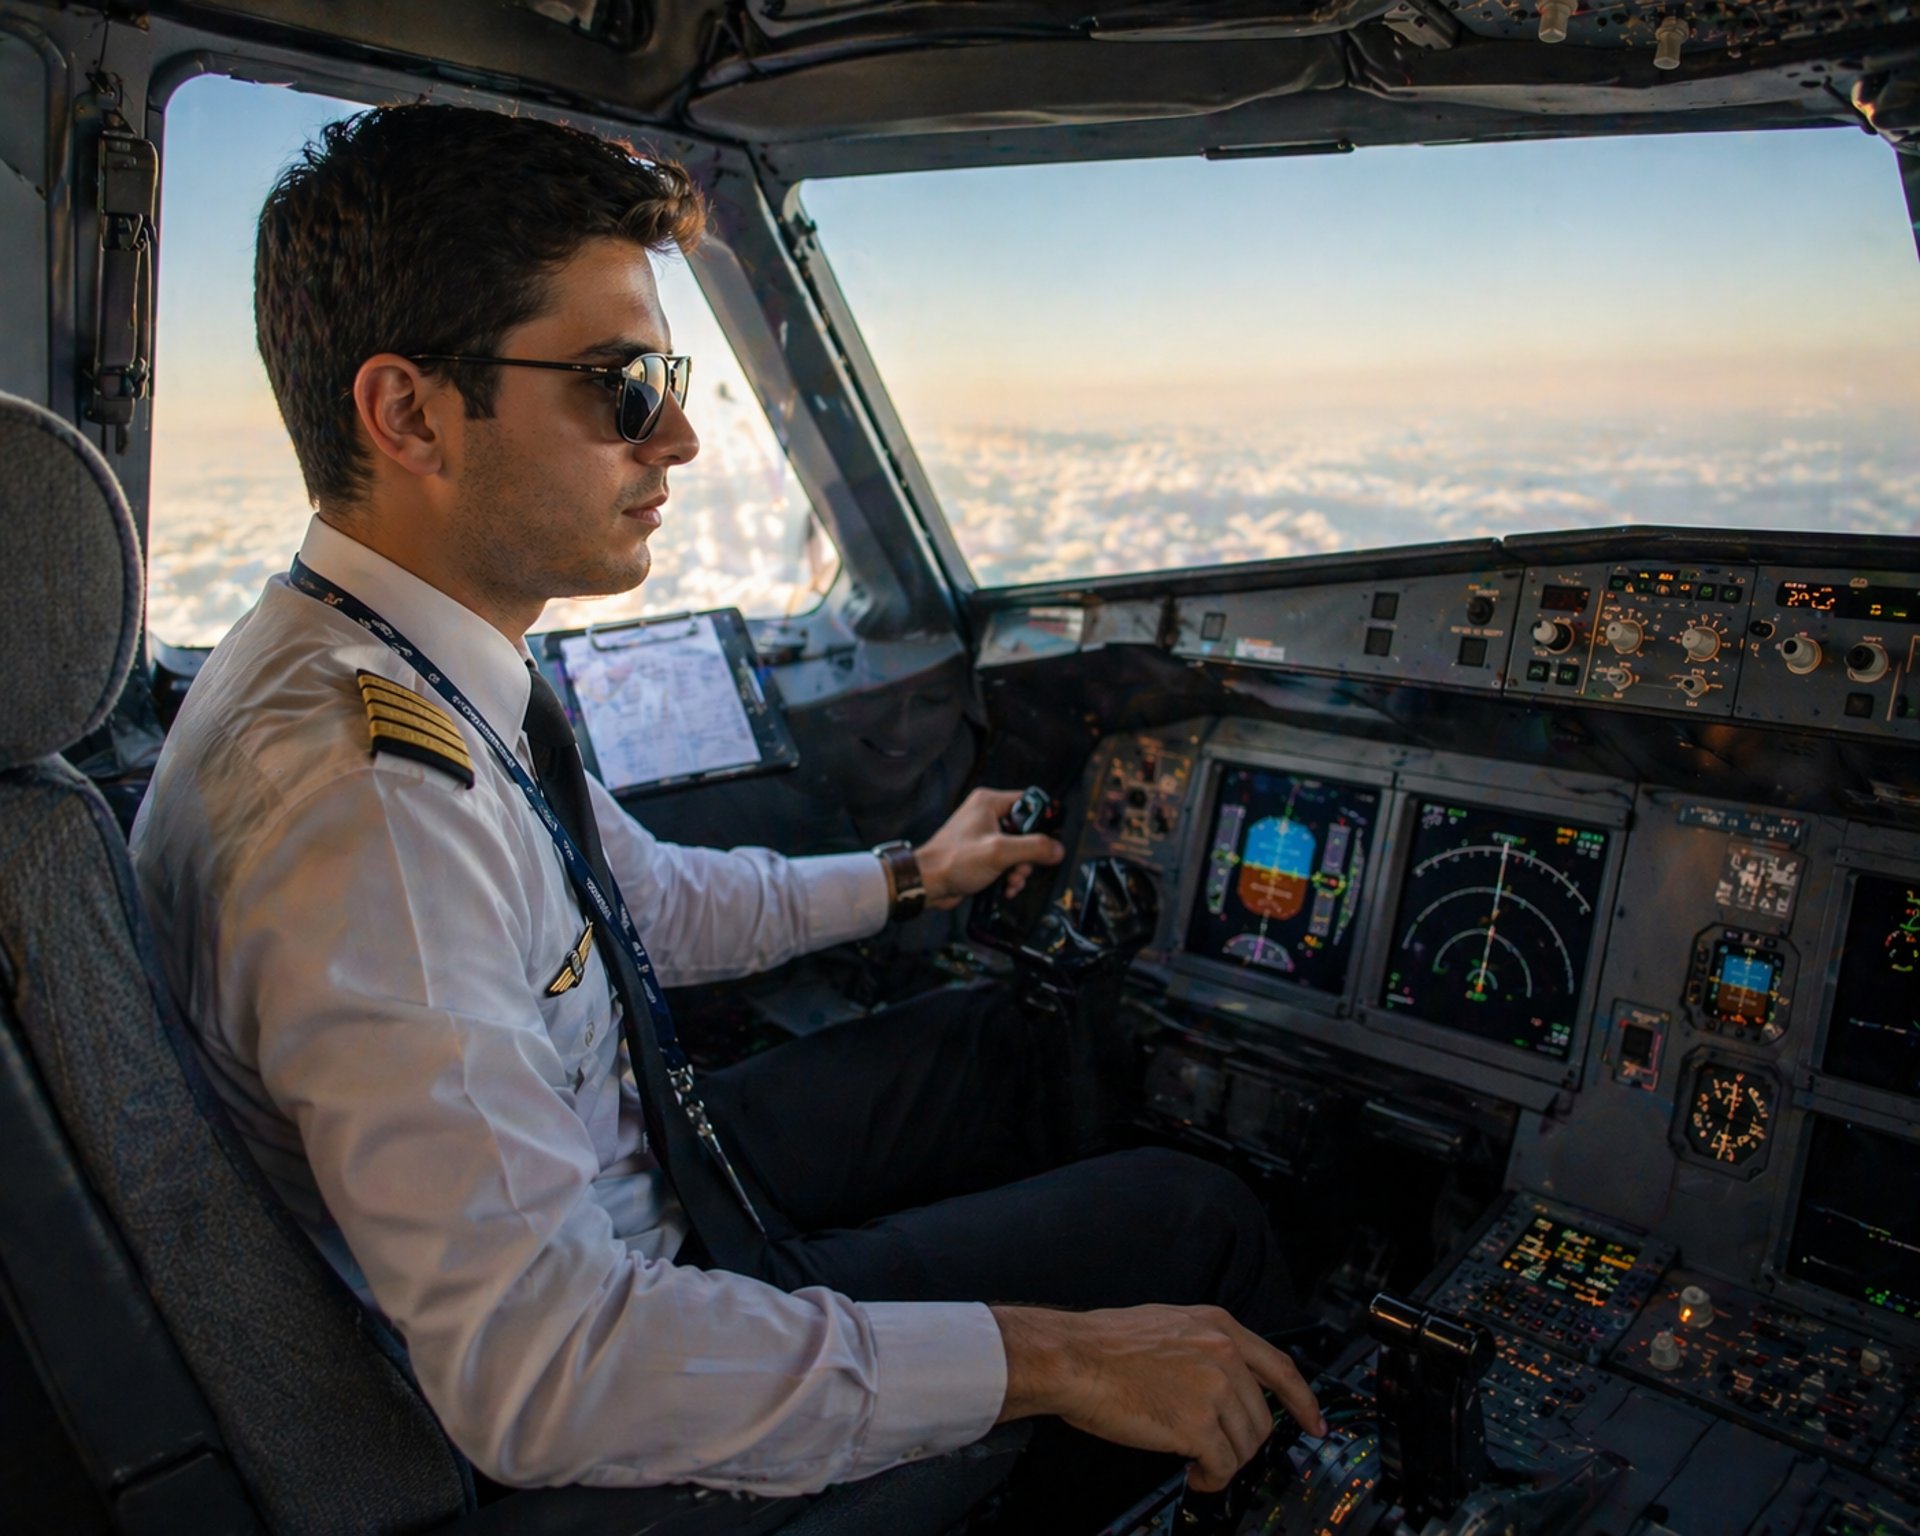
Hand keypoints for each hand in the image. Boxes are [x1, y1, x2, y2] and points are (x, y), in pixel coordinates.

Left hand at [914, 787, 1065, 908]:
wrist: (927, 883)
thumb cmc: (953, 860)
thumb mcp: (1000, 852)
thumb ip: (1033, 848)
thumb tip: (1057, 849)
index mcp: (990, 803)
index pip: (1029, 802)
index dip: (1042, 821)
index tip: (1048, 841)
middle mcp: (987, 815)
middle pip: (1026, 831)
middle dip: (1029, 855)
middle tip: (1022, 868)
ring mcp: (984, 836)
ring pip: (1018, 850)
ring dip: (1020, 869)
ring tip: (1012, 881)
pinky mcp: (982, 855)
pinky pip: (1006, 862)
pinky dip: (1009, 876)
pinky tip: (1006, 887)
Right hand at [990, 1303, 1324, 1493]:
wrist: (1072, 1359)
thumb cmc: (1103, 1345)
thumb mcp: (1167, 1325)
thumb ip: (1203, 1347)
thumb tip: (1222, 1381)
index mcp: (1218, 1326)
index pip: (1281, 1368)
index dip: (1303, 1402)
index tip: (1315, 1424)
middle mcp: (1223, 1354)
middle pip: (1263, 1417)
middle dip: (1245, 1444)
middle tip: (1218, 1452)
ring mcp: (1213, 1389)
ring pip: (1246, 1445)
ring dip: (1225, 1462)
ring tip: (1198, 1463)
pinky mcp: (1196, 1425)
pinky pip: (1222, 1466)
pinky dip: (1211, 1479)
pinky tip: (1194, 1475)